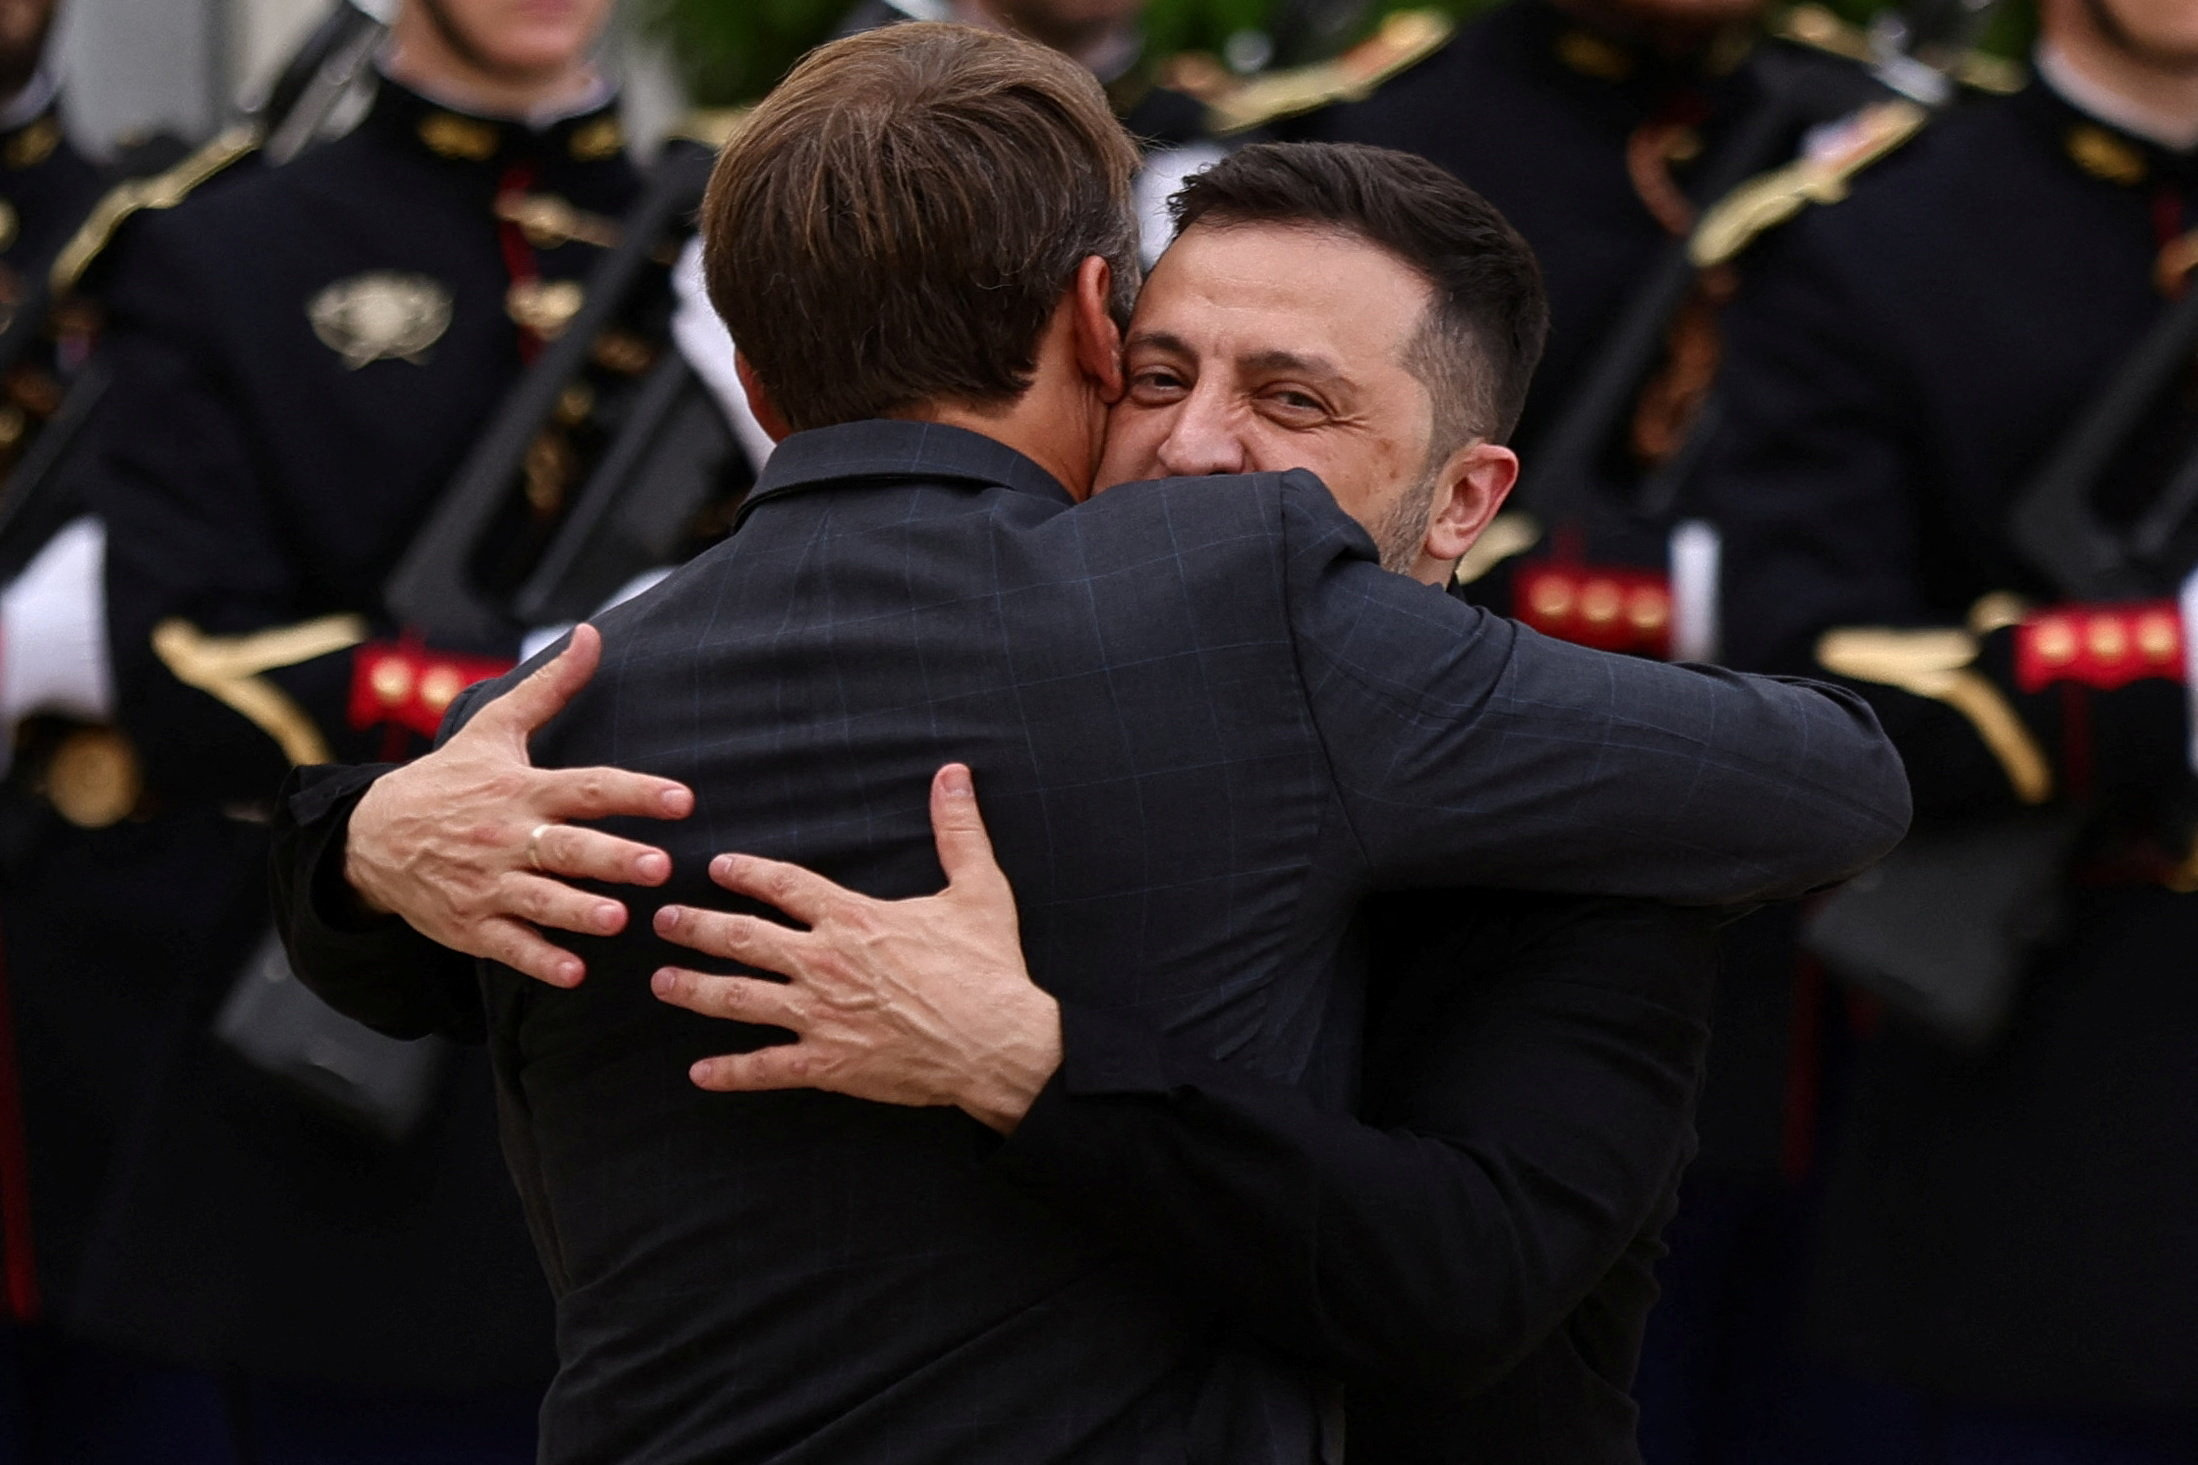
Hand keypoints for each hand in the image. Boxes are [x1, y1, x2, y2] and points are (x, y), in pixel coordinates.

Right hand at [345, 625, 694, 986]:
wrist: (371, 836)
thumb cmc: (449, 779)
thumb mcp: (495, 728)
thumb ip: (551, 688)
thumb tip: (592, 633)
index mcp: (523, 790)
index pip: (587, 787)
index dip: (635, 792)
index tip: (682, 799)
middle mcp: (509, 837)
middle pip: (567, 848)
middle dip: (612, 859)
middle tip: (657, 867)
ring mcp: (488, 883)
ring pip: (540, 900)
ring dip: (578, 912)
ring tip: (617, 920)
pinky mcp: (471, 924)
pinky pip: (510, 945)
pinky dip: (540, 960)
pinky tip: (574, 973)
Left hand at [650, 763, 1060, 1132]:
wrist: (997, 1043)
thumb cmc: (988, 968)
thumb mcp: (979, 889)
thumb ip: (958, 830)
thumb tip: (955, 774)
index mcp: (854, 918)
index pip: (785, 885)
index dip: (747, 873)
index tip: (717, 866)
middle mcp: (825, 962)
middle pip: (744, 938)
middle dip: (697, 926)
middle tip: (663, 920)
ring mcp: (821, 1015)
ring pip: (740, 999)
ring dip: (695, 989)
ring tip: (662, 982)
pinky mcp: (828, 1064)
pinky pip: (767, 1068)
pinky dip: (730, 1072)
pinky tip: (700, 1074)